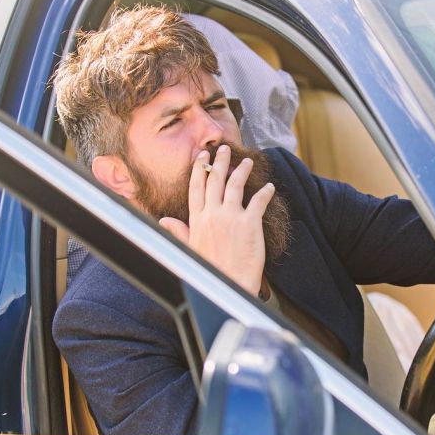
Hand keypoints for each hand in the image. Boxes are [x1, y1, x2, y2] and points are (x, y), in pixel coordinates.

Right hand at [160, 144, 274, 295]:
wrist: (228, 286)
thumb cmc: (209, 272)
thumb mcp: (188, 250)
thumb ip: (179, 232)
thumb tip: (164, 221)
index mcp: (197, 220)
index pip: (197, 188)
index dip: (200, 169)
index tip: (203, 156)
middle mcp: (213, 214)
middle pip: (216, 181)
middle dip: (220, 162)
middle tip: (224, 149)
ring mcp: (232, 217)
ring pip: (236, 185)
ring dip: (242, 170)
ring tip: (247, 161)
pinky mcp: (250, 223)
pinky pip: (258, 201)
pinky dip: (265, 192)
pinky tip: (269, 188)